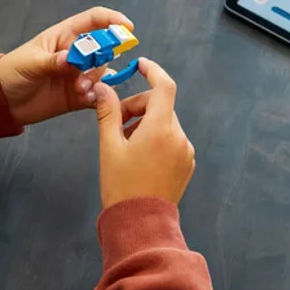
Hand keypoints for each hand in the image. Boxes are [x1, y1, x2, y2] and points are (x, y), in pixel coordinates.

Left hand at [0, 7, 133, 126]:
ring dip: (96, 80)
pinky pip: (97, 94)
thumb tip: (71, 59)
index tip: (127, 27)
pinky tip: (87, 99)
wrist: (3, 101)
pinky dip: (97, 97)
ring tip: (80, 89)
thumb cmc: (12, 71)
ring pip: (102, 73)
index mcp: (64, 36)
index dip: (111, 20)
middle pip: (102, 49)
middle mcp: (76, 54)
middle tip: (90, 69)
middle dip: (103, 58)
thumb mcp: (30, 63)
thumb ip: (52, 61)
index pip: (93, 21)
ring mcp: (78, 75)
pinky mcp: (79, 95)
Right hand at [95, 58, 195, 209]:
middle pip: (160, 106)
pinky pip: (172, 140)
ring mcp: (186, 151)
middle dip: (137, 107)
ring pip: (165, 123)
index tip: (140, 65)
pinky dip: (156, 138)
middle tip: (116, 122)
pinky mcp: (187, 164)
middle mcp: (179, 137)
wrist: (140, 224)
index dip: (152, 71)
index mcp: (161, 128)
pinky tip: (139, 156)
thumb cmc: (121, 185)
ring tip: (125, 144)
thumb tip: (103, 87)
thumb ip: (107, 112)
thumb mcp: (109, 146)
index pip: (164, 86)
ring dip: (146, 124)